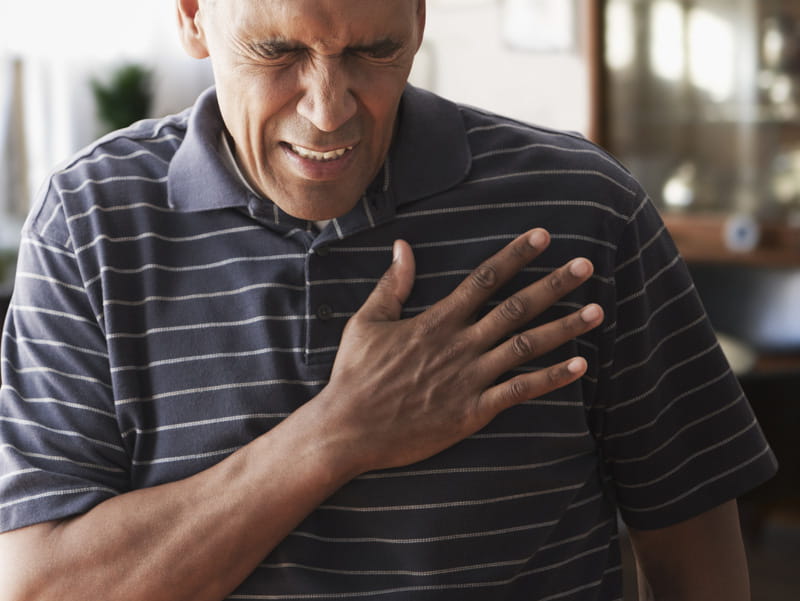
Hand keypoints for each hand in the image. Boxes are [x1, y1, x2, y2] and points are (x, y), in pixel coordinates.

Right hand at [315, 228, 603, 474]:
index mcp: (436, 321)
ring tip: (598, 311)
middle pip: (515, 308)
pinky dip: (551, 379)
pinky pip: (519, 392)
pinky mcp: (472, 411)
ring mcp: (469, 378)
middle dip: (553, 285)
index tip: (543, 236)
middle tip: (586, 266)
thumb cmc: (355, 375)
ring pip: (525, 347)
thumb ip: (391, 284)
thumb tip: (402, 246)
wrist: (349, 429)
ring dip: (564, 328)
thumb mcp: (366, 321)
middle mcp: (459, 345)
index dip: (516, 256)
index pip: (484, 280)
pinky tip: (580, 365)